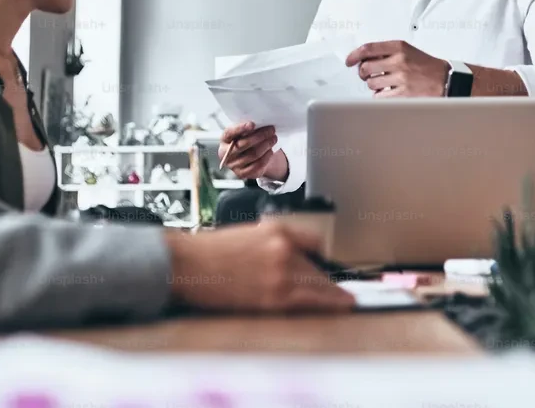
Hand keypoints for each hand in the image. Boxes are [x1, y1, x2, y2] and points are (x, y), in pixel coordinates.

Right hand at [164, 223, 353, 312]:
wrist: (188, 263)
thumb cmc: (208, 251)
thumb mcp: (247, 234)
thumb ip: (272, 243)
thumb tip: (292, 259)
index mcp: (276, 230)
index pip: (314, 242)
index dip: (324, 256)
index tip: (331, 264)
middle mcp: (283, 248)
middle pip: (318, 266)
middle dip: (328, 279)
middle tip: (342, 289)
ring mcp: (281, 273)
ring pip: (319, 284)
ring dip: (333, 294)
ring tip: (346, 300)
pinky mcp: (275, 297)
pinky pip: (310, 301)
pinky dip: (328, 303)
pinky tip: (340, 304)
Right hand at [219, 121, 286, 180]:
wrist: (248, 156)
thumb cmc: (246, 140)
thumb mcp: (244, 132)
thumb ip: (248, 128)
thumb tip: (261, 123)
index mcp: (224, 140)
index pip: (229, 133)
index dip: (240, 128)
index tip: (252, 124)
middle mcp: (226, 154)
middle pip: (243, 144)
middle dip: (260, 136)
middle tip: (271, 130)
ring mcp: (233, 165)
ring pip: (252, 155)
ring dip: (266, 145)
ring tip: (274, 139)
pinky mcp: (242, 174)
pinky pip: (256, 166)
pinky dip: (266, 157)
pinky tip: (270, 151)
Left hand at [344, 41, 450, 96]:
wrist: (446, 79)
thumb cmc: (426, 66)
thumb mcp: (407, 50)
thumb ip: (386, 53)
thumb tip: (362, 59)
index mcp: (399, 47)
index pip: (368, 48)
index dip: (354, 55)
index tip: (349, 61)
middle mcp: (399, 61)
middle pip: (366, 67)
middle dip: (363, 73)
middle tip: (368, 75)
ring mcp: (402, 78)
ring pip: (371, 83)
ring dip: (373, 85)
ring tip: (384, 84)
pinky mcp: (404, 93)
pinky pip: (380, 97)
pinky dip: (381, 96)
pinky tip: (388, 92)